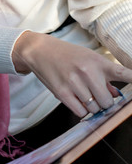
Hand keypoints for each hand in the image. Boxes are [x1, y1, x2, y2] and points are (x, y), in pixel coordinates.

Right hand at [13, 31, 131, 116]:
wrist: (41, 51)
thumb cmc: (67, 55)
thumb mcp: (88, 59)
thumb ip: (104, 77)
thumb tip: (116, 95)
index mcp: (98, 62)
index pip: (123, 73)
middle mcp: (88, 72)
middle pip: (108, 102)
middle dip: (104, 102)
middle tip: (96, 95)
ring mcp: (75, 83)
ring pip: (94, 108)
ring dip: (91, 106)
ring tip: (83, 95)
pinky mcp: (62, 93)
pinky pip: (80, 112)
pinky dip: (81, 110)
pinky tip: (76, 99)